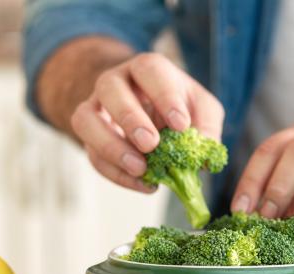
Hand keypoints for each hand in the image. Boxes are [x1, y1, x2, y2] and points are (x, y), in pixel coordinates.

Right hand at [69, 52, 224, 191]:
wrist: (152, 114)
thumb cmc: (180, 108)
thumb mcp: (202, 110)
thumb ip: (207, 129)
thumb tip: (203, 161)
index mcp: (147, 69)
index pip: (149, 70)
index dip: (164, 97)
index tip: (181, 125)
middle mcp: (116, 82)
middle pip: (110, 88)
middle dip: (130, 117)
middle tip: (150, 144)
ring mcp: (97, 108)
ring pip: (86, 119)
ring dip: (111, 146)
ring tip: (140, 168)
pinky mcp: (90, 139)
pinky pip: (93, 155)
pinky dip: (116, 173)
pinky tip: (143, 184)